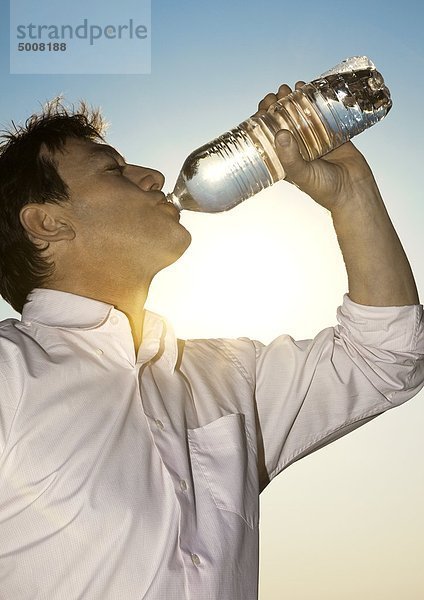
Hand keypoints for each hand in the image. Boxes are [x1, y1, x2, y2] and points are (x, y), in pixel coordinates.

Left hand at [254, 83, 378, 212]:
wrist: (354, 191)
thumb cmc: (324, 189)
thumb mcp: (302, 175)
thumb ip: (291, 157)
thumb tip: (280, 133)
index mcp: (285, 159)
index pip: (268, 136)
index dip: (262, 121)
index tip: (262, 107)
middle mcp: (297, 148)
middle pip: (283, 122)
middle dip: (277, 106)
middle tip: (277, 94)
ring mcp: (314, 140)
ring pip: (301, 115)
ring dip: (294, 100)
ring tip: (290, 88)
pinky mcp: (332, 134)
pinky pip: (322, 114)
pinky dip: (315, 101)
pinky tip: (309, 88)